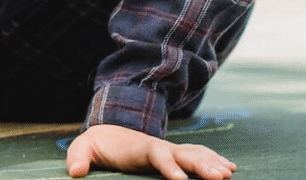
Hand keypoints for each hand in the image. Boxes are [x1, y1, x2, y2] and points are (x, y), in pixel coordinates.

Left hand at [66, 124, 235, 179]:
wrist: (108, 130)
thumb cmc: (97, 144)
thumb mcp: (83, 149)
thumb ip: (78, 158)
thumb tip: (74, 173)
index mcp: (138, 147)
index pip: (156, 154)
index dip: (168, 166)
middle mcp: (158, 147)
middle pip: (183, 153)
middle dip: (201, 165)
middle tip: (220, 178)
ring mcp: (169, 150)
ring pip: (194, 153)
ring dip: (212, 162)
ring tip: (229, 174)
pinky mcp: (175, 155)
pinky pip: (198, 155)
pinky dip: (214, 159)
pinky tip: (231, 169)